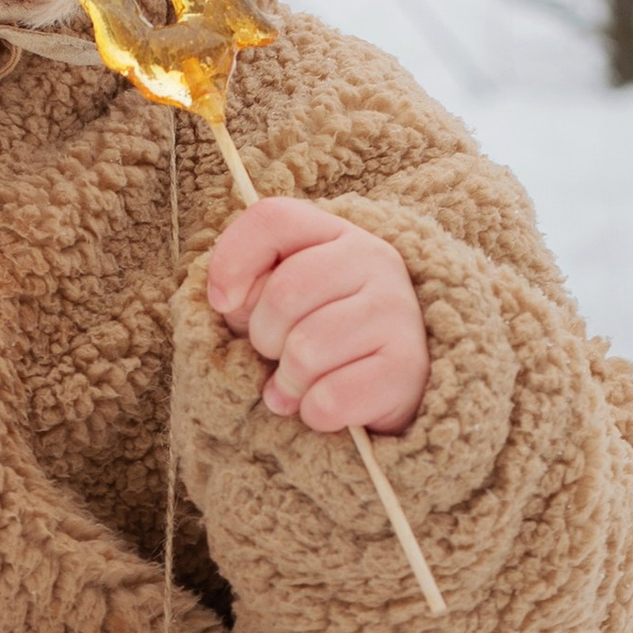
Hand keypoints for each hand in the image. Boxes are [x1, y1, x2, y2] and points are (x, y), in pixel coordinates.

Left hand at [205, 202, 428, 437]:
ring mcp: (398, 311)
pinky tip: (326, 407)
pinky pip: (330, 399)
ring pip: (305, 351)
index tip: (223, 302)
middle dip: (263, 338)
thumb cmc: (322, 340)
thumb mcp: (282, 303)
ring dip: (288, 383)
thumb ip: (251, 288)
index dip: (232, 260)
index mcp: (338, 234)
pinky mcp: (409, 366)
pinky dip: (314, 413)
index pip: (272, 219)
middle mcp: (376, 260)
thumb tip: (231, 299)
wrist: (391, 389)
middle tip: (277, 355)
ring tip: (299, 386)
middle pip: (283, 293)